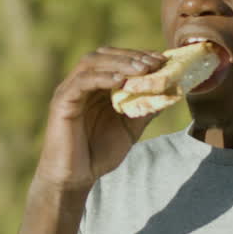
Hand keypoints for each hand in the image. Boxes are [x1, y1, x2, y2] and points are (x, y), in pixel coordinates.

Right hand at [35, 47, 166, 191]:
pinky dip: (102, 77)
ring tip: (142, 69)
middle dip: (131, 56)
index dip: (139, 56)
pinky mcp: (62, 101)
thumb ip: (145, 109)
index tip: (162, 60)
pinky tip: (120, 81)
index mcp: (96, 87)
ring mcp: (70, 90)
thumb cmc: (99, 153)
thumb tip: (170, 92)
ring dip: (119, 63)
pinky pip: (81, 82)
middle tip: (154, 63)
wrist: (75, 178)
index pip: (116, 60)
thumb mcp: (130, 128)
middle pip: (104, 55)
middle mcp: (81, 83)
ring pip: (92, 62)